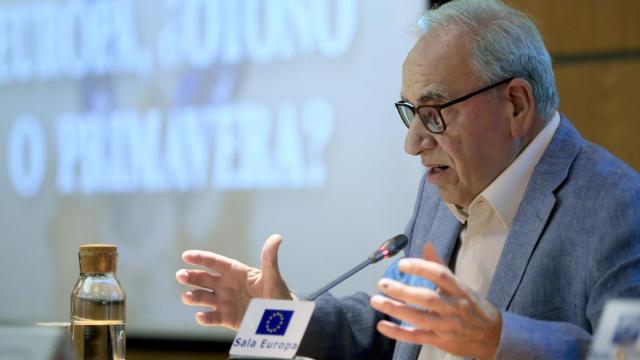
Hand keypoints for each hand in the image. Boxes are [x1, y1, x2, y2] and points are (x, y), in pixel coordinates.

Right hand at [176, 234, 291, 329]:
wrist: (282, 317)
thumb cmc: (277, 293)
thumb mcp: (273, 277)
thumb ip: (270, 259)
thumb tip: (277, 237)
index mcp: (235, 272)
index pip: (215, 262)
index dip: (201, 258)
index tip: (186, 255)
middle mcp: (226, 285)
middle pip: (204, 279)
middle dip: (191, 277)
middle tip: (180, 276)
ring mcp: (225, 302)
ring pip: (203, 297)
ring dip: (193, 296)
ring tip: (187, 296)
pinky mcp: (226, 318)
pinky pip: (212, 318)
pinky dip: (205, 318)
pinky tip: (200, 316)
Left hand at [370, 243, 501, 358]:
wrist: (493, 337)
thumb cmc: (473, 307)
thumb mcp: (460, 285)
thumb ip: (440, 265)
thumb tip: (426, 245)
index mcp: (458, 289)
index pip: (440, 275)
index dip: (420, 267)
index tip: (401, 264)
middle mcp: (453, 307)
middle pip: (427, 298)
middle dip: (402, 290)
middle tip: (383, 283)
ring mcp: (447, 325)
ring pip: (419, 318)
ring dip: (395, 309)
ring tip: (376, 301)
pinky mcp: (440, 340)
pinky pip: (416, 336)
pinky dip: (398, 332)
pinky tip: (382, 325)